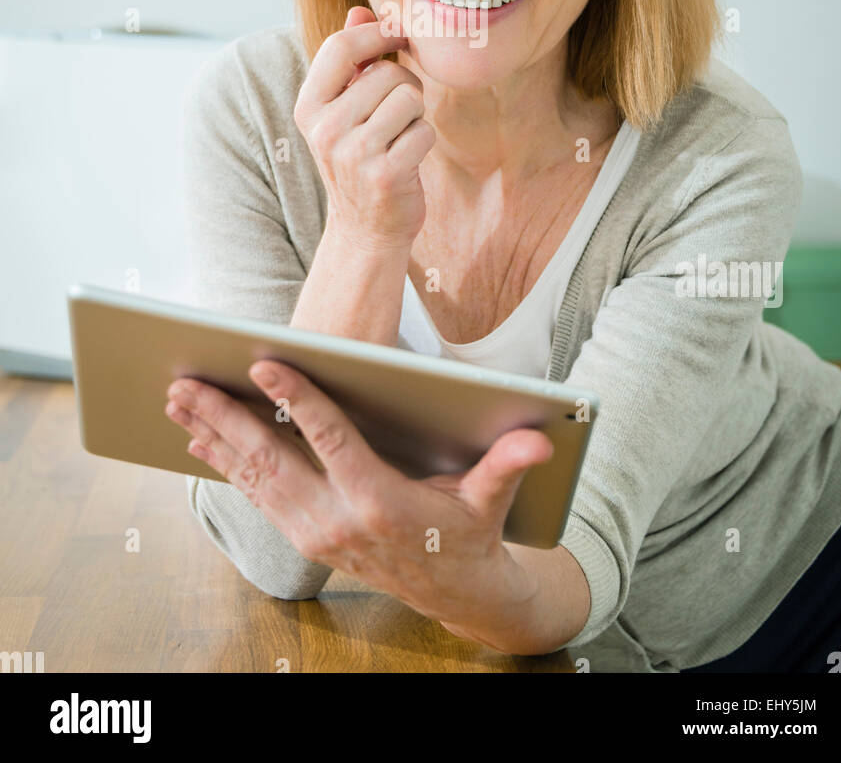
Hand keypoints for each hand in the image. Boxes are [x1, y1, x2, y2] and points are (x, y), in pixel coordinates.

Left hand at [166, 360, 553, 644]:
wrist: (456, 596)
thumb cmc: (471, 534)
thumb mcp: (491, 499)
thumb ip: (508, 464)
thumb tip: (539, 440)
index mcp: (378, 501)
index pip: (329, 439)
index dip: (296, 399)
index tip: (265, 365)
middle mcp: (336, 519)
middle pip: (270, 459)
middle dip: (224, 417)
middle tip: (186, 382)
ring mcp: (314, 532)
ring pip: (253, 478)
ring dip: (213, 437)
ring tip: (180, 402)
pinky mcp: (305, 537)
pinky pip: (256, 497)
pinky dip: (226, 466)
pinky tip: (202, 441)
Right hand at [293, 5, 435, 251]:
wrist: (365, 228)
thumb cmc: (360, 156)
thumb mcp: (345, 109)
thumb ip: (352, 60)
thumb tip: (360, 11)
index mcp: (308, 107)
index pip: (340, 47)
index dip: (377, 34)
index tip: (399, 36)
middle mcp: (324, 129)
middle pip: (386, 73)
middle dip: (405, 85)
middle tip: (398, 113)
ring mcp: (352, 154)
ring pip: (409, 98)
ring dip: (416, 114)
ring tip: (400, 136)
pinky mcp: (385, 174)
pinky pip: (424, 130)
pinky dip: (424, 141)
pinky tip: (408, 159)